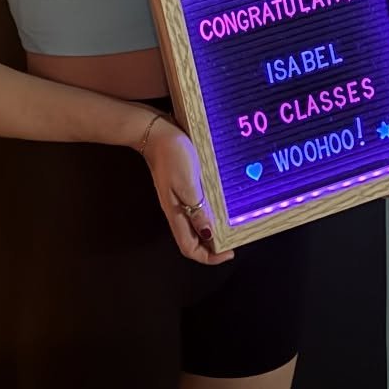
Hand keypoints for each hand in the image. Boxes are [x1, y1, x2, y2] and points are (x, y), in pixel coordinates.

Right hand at [137, 114, 231, 265]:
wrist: (155, 131)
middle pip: (193, 240)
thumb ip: (197, 210)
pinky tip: (220, 205)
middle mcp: (176, 210)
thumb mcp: (188, 184)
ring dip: (212, 231)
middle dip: (212, 247)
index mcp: (175, 213)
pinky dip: (209, 213)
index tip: (229, 252)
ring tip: (230, 226)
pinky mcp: (182, 187)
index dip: (208, 256)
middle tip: (233, 239)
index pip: (189, 248)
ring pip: (195, 225)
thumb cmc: (172, 156)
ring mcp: (178, 199)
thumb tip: (208, 235)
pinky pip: (197, 208)